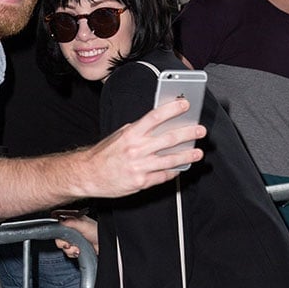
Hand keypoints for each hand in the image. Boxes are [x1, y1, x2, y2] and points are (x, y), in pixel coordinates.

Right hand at [54, 216, 97, 257]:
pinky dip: (72, 253)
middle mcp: (71, 228)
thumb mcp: (84, 225)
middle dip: (63, 242)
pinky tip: (78, 251)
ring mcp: (73, 238)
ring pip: (62, 245)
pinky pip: (67, 251)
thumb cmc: (98, 232)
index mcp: (73, 219)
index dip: (56, 226)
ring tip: (77, 248)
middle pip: (58, 235)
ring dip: (69, 249)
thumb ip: (71, 222)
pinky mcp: (75, 247)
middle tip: (69, 244)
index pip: (58, 220)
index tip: (59, 233)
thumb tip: (60, 220)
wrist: (104, 246)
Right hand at [81, 99, 205, 197]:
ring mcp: (140, 167)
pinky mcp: (141, 182)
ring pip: (170, 160)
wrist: (88, 175)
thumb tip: (159, 126)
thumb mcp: (119, 136)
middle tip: (200, 131)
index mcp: (131, 134)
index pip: (155, 117)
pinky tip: (180, 168)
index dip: (172, 109)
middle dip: (188, 133)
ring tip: (198, 153)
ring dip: (187, 156)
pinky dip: (173, 171)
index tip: (185, 105)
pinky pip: (162, 176)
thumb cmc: (104, 155)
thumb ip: (138, 131)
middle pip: (168, 139)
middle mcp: (136, 150)